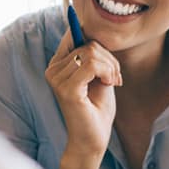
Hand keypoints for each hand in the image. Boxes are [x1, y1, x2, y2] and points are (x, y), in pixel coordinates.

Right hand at [44, 29, 119, 158]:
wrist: (93, 140)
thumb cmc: (96, 110)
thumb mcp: (98, 75)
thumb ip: (94, 55)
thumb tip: (90, 29)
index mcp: (57, 65)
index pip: (75, 35)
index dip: (98, 44)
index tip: (109, 65)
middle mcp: (52, 70)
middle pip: (88, 44)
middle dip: (109, 58)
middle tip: (115, 77)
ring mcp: (57, 79)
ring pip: (92, 53)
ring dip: (111, 66)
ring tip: (113, 82)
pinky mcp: (67, 89)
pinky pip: (92, 65)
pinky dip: (107, 72)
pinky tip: (110, 84)